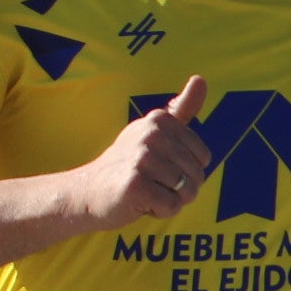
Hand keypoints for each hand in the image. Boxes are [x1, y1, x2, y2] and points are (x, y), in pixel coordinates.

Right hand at [72, 74, 213, 226]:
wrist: (87, 191)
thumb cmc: (126, 164)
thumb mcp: (153, 131)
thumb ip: (180, 108)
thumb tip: (200, 78)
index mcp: (160, 120)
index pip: (203, 158)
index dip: (185, 171)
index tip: (159, 167)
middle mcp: (151, 134)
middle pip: (197, 176)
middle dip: (180, 190)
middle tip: (151, 183)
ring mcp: (142, 158)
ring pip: (186, 193)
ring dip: (169, 201)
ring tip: (146, 192)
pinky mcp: (135, 184)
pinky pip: (171, 207)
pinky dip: (159, 212)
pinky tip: (139, 203)